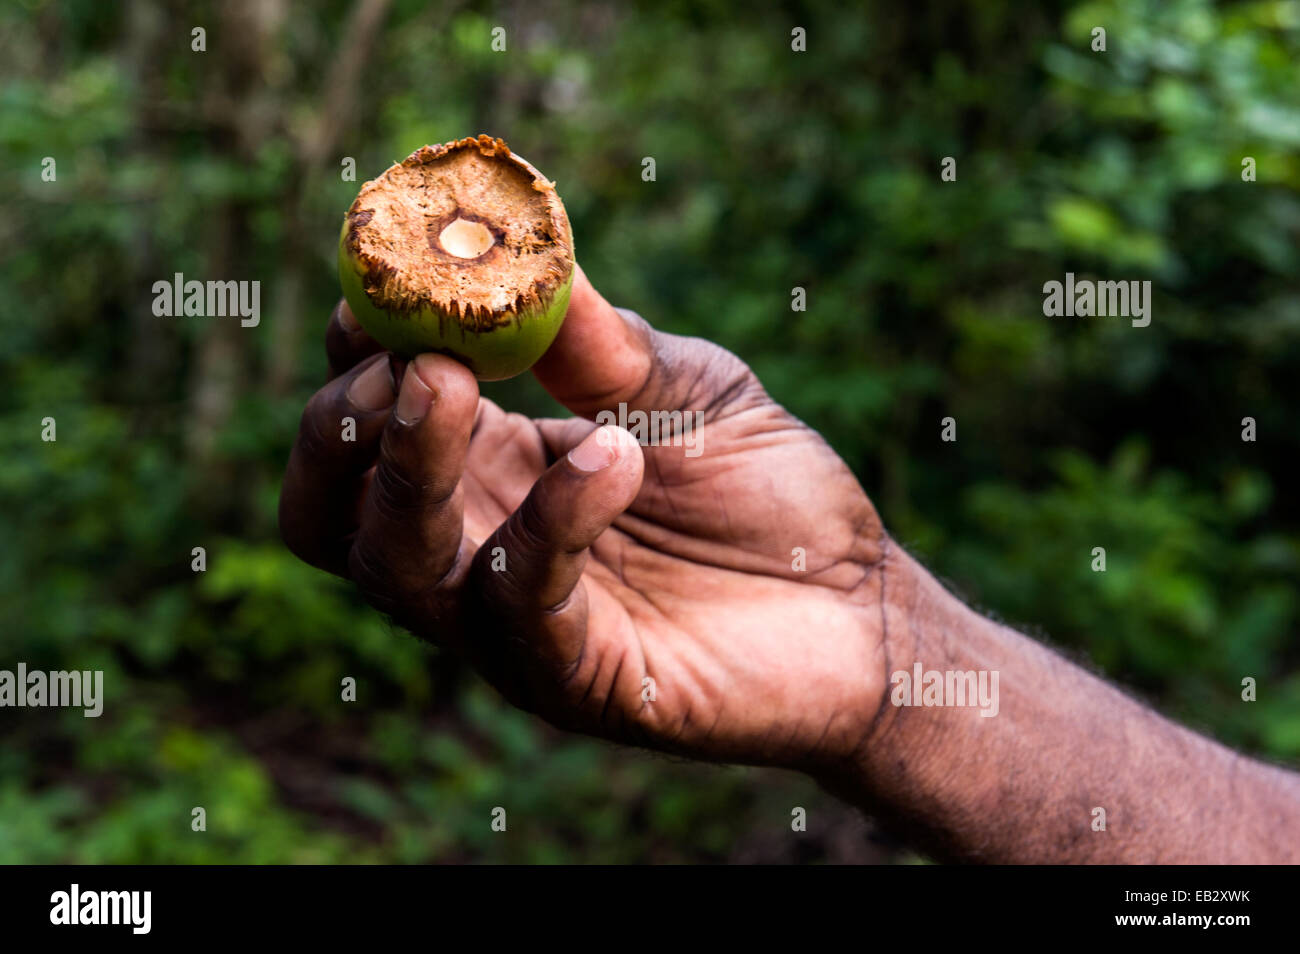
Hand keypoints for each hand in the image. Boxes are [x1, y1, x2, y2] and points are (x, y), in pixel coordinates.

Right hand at [280, 267, 890, 772]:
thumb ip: (602, 342)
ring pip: (395, 565)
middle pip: (334, 511)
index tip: (379, 286)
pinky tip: (616, 459)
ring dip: (408, 466)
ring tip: (455, 381)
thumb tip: (521, 251)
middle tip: (398, 358)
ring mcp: (514, 623)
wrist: (859, 603)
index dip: (354, 357)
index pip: (365, 425)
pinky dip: (549, 521)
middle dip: (341, 429)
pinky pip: (519, 608)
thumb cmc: (768, 494)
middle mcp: (478, 548)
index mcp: (492, 469)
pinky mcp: (573, 678)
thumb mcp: (686, 391)